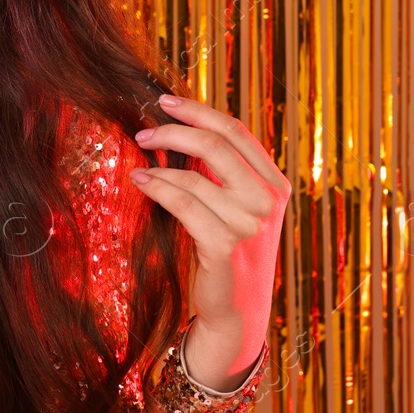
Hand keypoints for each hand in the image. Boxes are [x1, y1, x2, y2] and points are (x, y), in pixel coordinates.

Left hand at [128, 94, 288, 387]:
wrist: (236, 310)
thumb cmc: (229, 253)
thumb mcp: (236, 207)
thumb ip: (221, 172)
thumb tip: (181, 131)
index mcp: (274, 184)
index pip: (236, 130)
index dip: (199, 110)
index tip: (165, 101)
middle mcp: (267, 201)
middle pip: (216, 143)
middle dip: (174, 130)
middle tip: (143, 131)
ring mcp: (249, 224)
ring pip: (194, 175)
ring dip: (159, 166)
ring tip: (139, 164)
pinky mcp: (224, 247)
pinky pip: (183, 203)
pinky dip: (157, 187)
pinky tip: (140, 181)